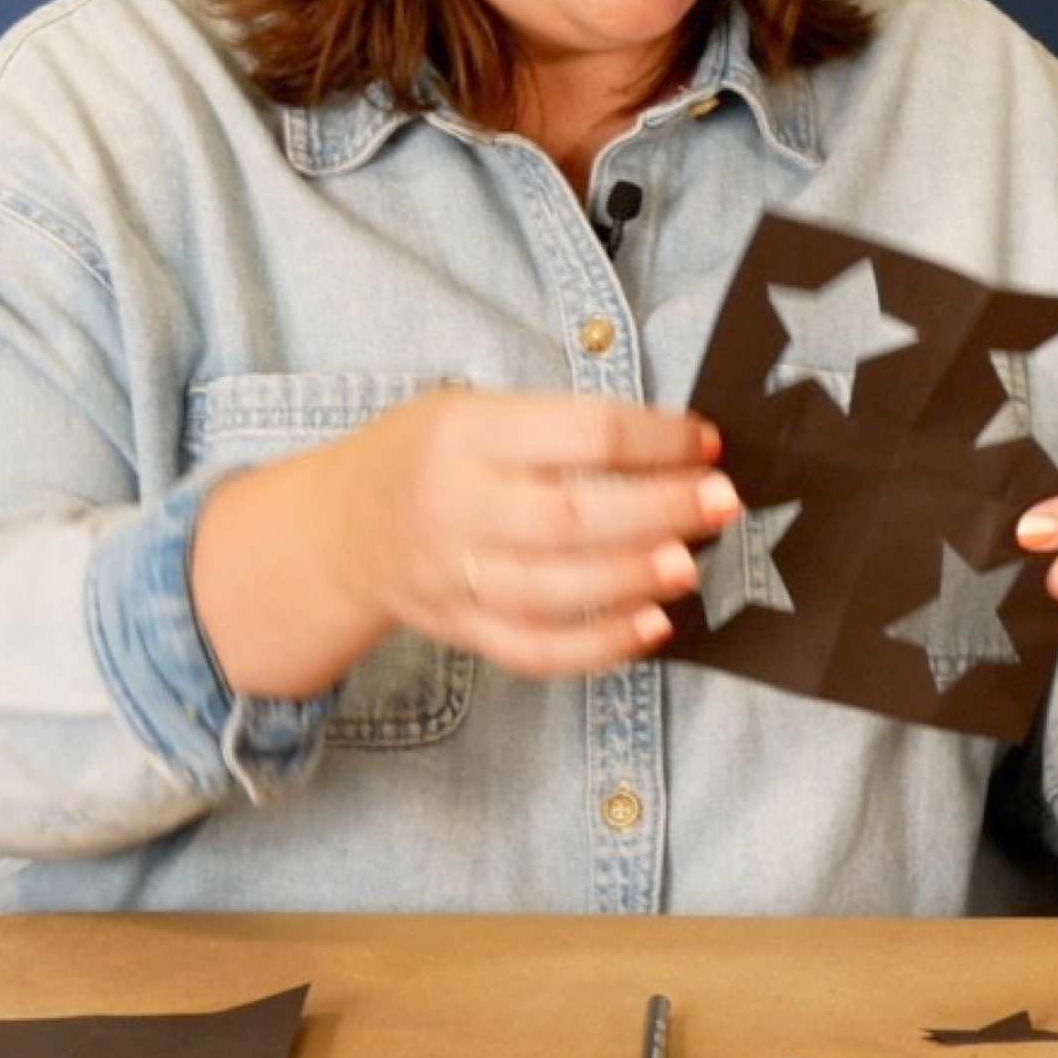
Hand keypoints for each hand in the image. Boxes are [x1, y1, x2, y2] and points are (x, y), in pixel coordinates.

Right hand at [214, 390, 731, 687]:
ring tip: (692, 564)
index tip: (707, 443)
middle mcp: (454, 507)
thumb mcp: (472, 408)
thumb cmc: (425, 454)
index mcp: (464, 434)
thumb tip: (673, 449)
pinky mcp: (459, 630)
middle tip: (722, 505)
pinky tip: (654, 626)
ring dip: (636, 579)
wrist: (336, 529)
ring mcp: (452, 577)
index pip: (581, 434)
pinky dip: (599, 646)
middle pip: (572, 517)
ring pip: (556, 590)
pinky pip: (535, 649)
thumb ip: (556, 426)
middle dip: (660, 512)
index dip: (656, 440)